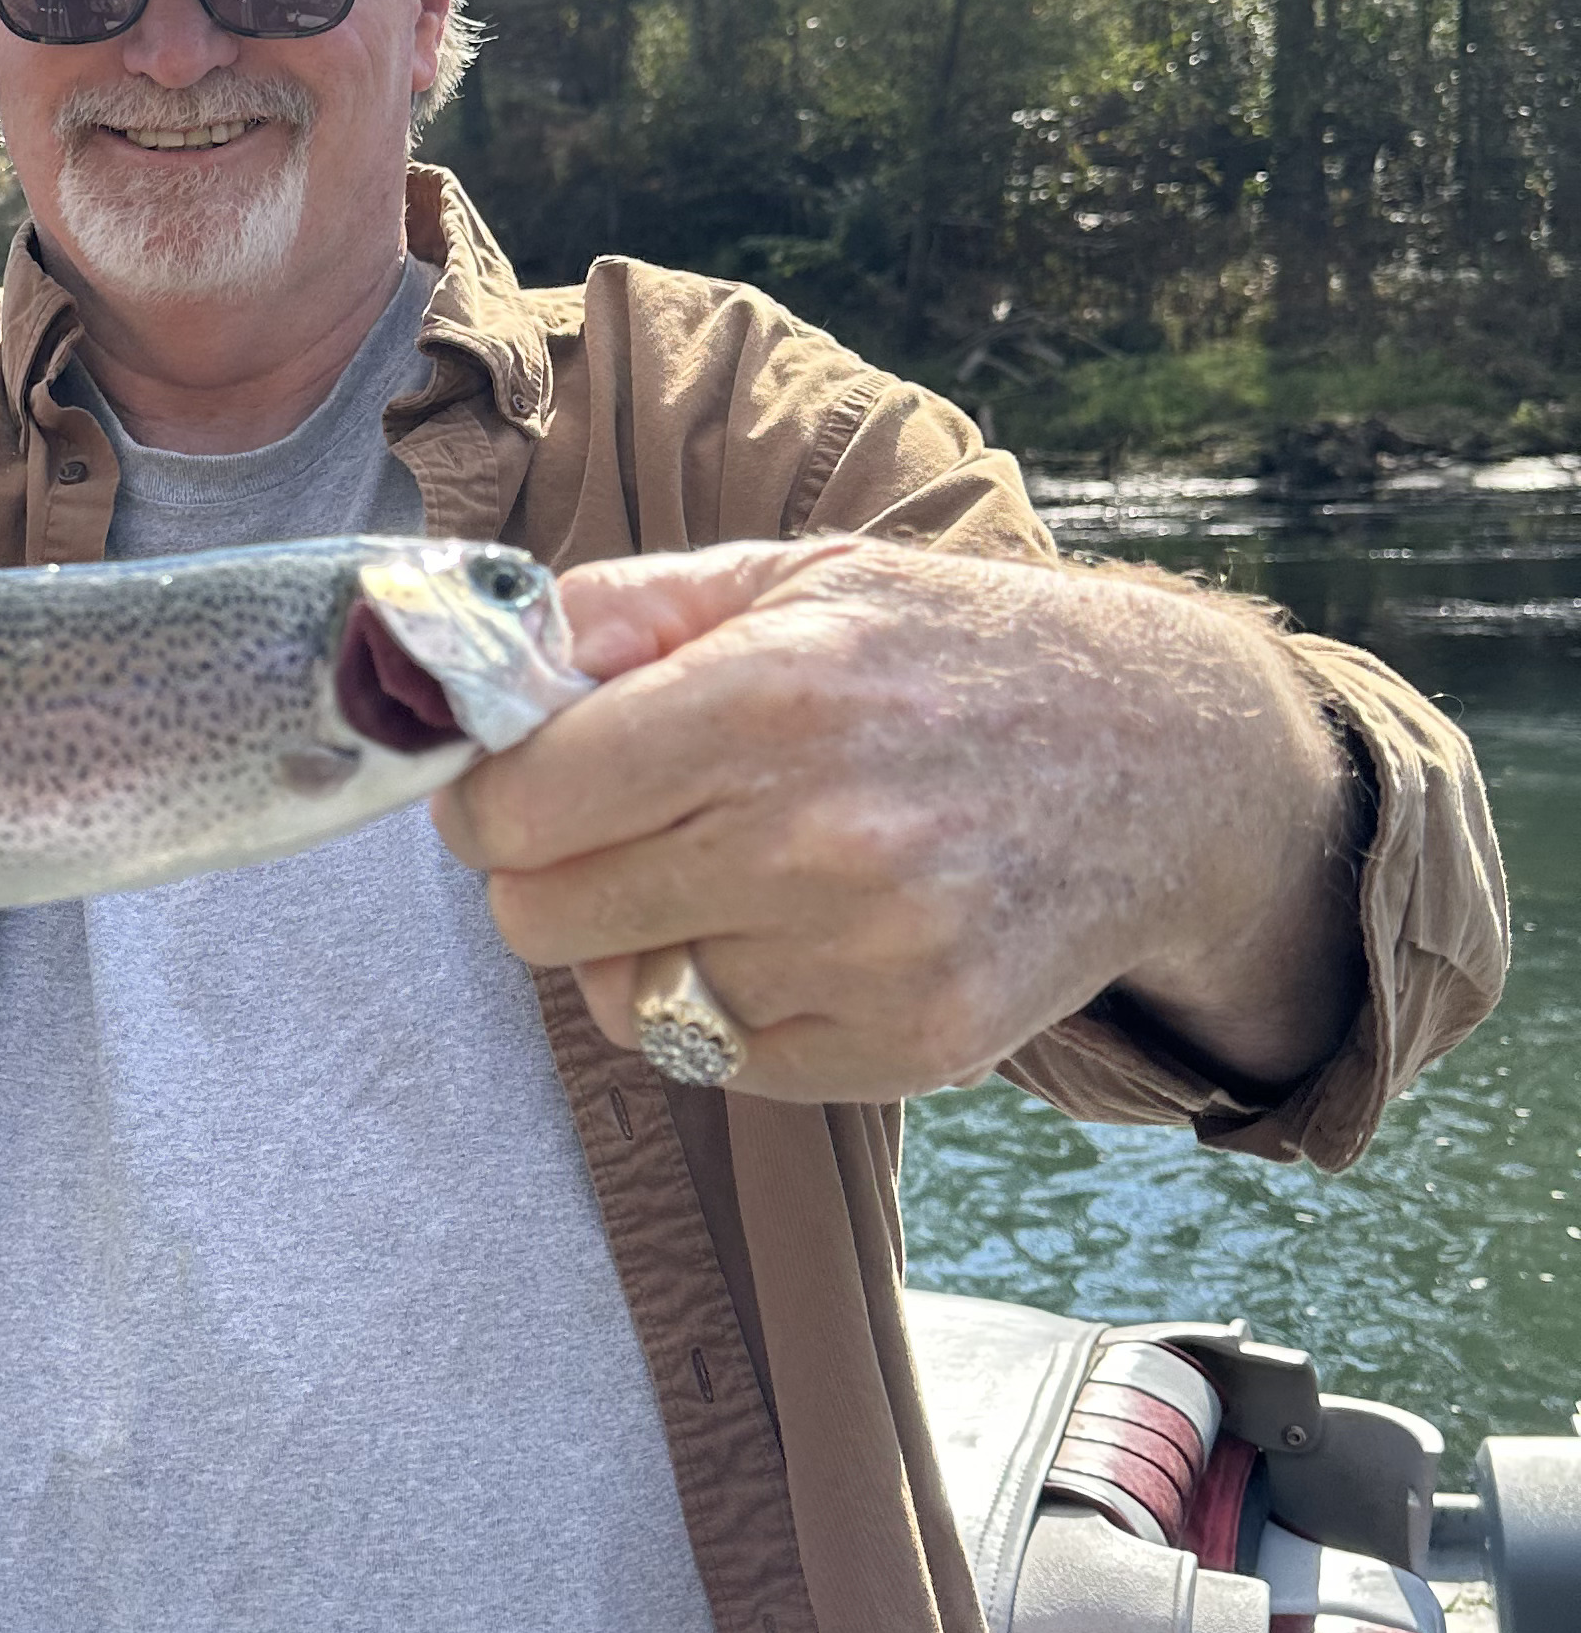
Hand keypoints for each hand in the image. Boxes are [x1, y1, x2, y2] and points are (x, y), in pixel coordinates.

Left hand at [429, 538, 1363, 1102]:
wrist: (1166, 761)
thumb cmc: (952, 655)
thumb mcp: (792, 575)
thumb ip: (617, 612)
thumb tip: (468, 668)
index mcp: (763, 698)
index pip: (513, 806)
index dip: (488, 797)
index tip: (517, 781)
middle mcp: (811, 837)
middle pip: (539, 916)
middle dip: (550, 873)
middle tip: (621, 828)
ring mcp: (865, 956)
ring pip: (622, 999)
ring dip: (644, 944)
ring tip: (735, 871)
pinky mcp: (907, 1046)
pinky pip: (717, 1057)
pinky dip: (725, 1005)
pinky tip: (796, 931)